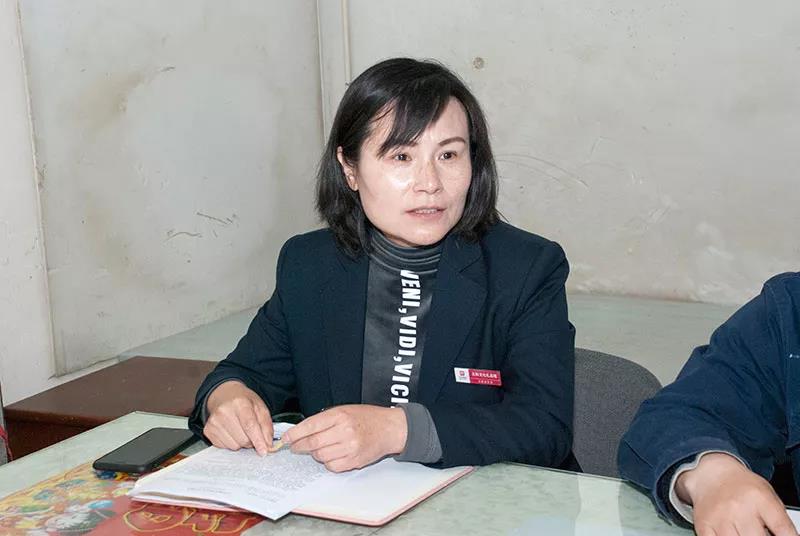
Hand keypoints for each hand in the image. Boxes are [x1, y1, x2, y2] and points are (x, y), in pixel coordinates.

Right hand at [204, 381, 273, 455]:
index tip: (264, 451)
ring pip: (234, 446)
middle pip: (243, 439)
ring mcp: (214, 422)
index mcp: (240, 403)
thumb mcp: (260, 407)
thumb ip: (266, 426)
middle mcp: (224, 412)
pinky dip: (231, 443)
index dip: (258, 440)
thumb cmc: (244, 402)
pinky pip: (225, 447)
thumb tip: (268, 445)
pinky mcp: (208, 430)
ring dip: (241, 442)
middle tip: (251, 432)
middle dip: (251, 441)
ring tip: (240, 429)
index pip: (249, 425)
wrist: (224, 395)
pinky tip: (231, 431)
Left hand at [281, 404, 406, 471]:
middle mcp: (345, 431)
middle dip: (300, 446)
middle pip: (313, 443)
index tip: (286, 438)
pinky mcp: (355, 460)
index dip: (294, 434)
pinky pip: (332, 466)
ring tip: (320, 448)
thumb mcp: (344, 410)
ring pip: (320, 456)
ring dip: (315, 454)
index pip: (310, 426)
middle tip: (295, 446)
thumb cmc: (366, 418)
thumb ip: (324, 420)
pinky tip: (333, 454)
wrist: (389, 428)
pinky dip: (328, 462)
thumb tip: (301, 431)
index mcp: (340, 415)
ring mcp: (350, 448)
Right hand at [676, 452, 796, 535]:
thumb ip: (779, 520)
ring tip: (744, 531)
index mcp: (759, 498)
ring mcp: (720, 518)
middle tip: (758, 531)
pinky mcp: (704, 525)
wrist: (712, 475)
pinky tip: (730, 533)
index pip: (782, 528)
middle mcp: (739, 507)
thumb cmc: (743, 487)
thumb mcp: (768, 495)